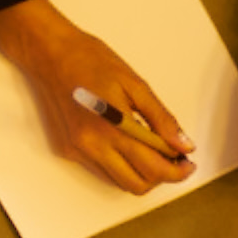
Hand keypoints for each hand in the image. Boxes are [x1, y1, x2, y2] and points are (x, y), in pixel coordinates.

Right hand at [0, 0, 196, 194]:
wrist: (49, 53)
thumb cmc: (91, 60)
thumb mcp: (134, 83)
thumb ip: (161, 118)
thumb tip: (183, 145)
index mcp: (113, 127)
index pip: (154, 167)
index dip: (178, 170)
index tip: (188, 161)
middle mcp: (93, 145)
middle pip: (138, 184)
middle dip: (162, 177)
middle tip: (173, 159)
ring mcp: (78, 150)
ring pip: (120, 183)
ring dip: (141, 174)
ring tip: (151, 151)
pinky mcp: (68, 150)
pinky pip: (102, 171)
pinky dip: (120, 165)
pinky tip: (124, 144)